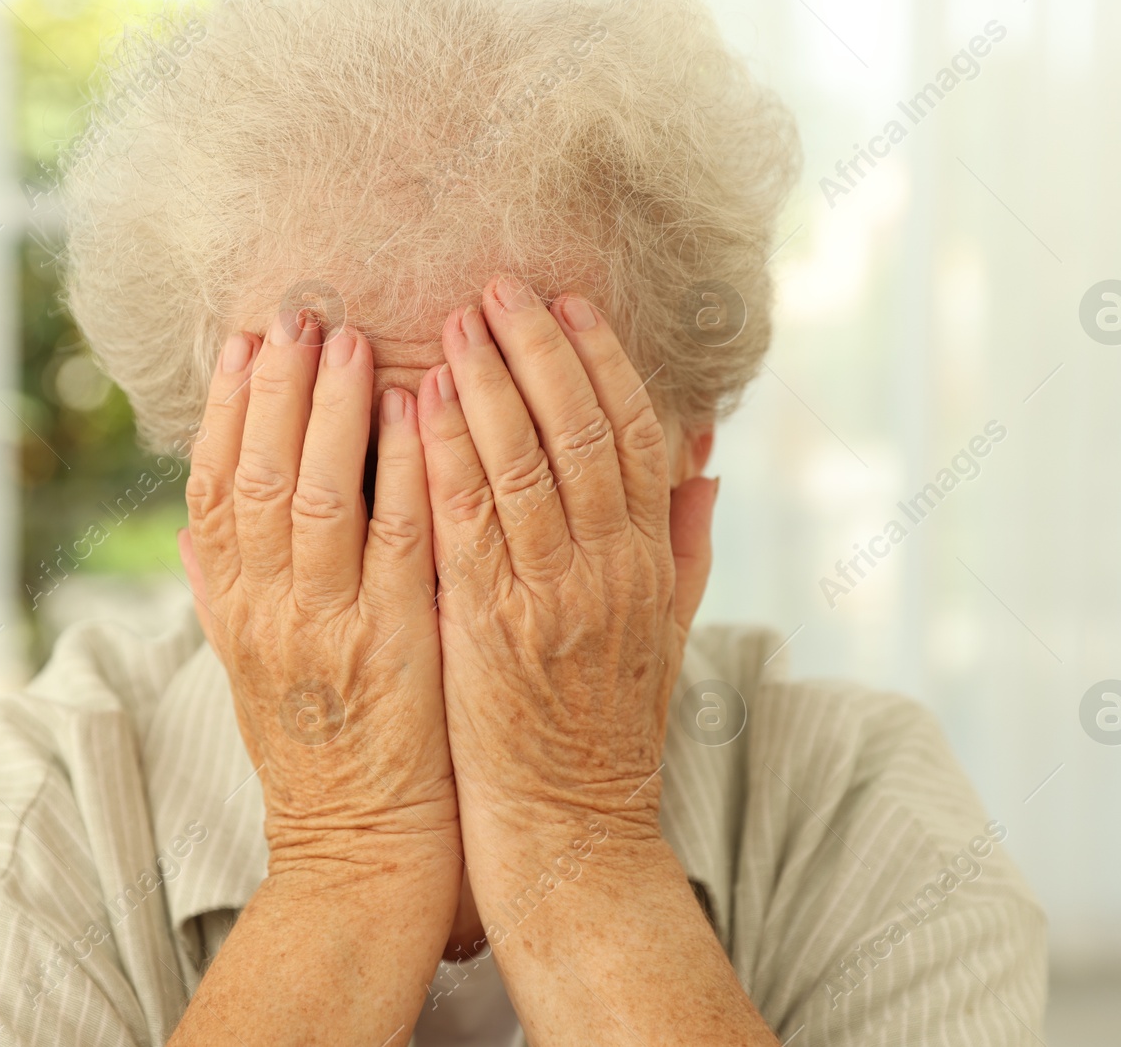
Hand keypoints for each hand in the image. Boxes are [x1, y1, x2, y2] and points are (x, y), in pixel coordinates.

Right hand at [180, 309, 460, 881]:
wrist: (358, 850)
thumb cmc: (318, 754)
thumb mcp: (250, 674)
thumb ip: (225, 595)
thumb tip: (193, 530)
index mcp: (233, 612)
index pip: (214, 491)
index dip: (228, 411)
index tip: (244, 343)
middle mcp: (266, 614)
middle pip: (258, 477)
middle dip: (277, 388)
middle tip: (298, 314)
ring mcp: (327, 629)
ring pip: (317, 497)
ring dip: (332, 412)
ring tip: (351, 341)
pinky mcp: (393, 647)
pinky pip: (395, 543)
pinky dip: (401, 474)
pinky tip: (418, 412)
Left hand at [416, 277, 718, 854]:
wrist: (574, 836)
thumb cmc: (608, 734)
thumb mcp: (668, 634)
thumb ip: (686, 543)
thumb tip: (704, 459)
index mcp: (650, 564)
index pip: (636, 435)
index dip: (602, 360)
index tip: (569, 302)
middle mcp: (610, 569)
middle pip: (583, 431)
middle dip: (539, 349)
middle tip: (499, 284)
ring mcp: (552, 598)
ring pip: (525, 463)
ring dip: (487, 382)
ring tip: (455, 318)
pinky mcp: (490, 630)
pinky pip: (466, 525)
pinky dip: (444, 455)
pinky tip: (416, 402)